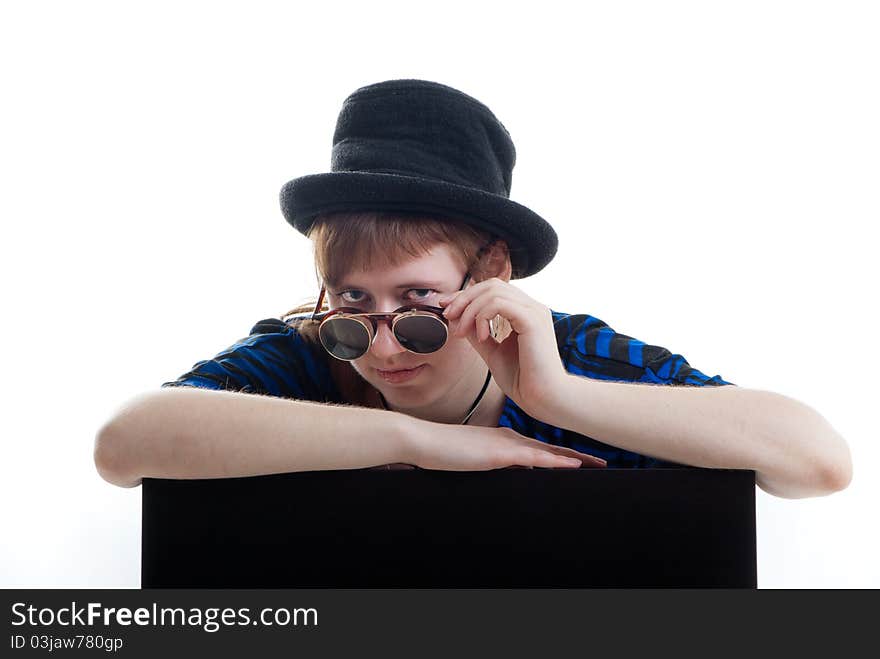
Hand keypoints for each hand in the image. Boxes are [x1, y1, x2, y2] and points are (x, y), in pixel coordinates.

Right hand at [405, 419, 606, 470]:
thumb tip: (507, 468)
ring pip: (548, 452)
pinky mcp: (499, 453)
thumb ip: (490, 462)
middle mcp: (509, 439)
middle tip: (601, 462)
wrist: (422, 440)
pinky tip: (573, 465)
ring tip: (597, 464)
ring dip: (574, 458)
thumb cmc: (440, 450)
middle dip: (577, 456)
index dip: (561, 454)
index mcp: (504, 440)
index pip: (539, 448)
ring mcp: (505, 445)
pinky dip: (556, 461)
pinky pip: (534, 458)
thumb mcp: (472, 457)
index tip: (582, 460)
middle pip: (550, 449)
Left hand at [437, 277, 568, 419]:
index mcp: (525, 313)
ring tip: (463, 332)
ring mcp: (534, 311)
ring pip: (493, 291)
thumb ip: (477, 334)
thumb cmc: (523, 379)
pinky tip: (482, 336)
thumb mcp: (493, 352)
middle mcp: (532, 307)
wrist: (543, 398)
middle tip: (449, 316)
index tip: (445, 308)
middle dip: (464, 298)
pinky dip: (482, 316)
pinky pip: (499, 304)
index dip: (466, 295)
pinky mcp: (533, 320)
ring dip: (470, 309)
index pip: (492, 290)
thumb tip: (457, 319)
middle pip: (491, 285)